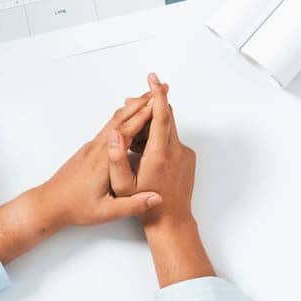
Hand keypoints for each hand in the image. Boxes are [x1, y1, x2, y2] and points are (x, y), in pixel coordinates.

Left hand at [22, 93, 163, 232]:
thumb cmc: (75, 208)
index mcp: (104, 161)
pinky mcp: (90, 150)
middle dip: (142, 103)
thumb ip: (133, 205)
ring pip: (115, 120)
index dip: (146, 115)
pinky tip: (131, 117)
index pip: (128, 131)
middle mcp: (97, 148)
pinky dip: (124, 117)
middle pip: (122, 118)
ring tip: (150, 98)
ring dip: (133, 107)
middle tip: (160, 90)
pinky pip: (110, 127)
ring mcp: (92, 147)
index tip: (161, 102)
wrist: (47, 205)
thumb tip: (157, 197)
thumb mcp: (106, 212)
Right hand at [118, 74, 197, 228]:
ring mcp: (184, 154)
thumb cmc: (146, 206)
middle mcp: (176, 150)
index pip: (162, 116)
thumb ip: (117, 160)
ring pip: (168, 129)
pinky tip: (141, 146)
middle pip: (166, 118)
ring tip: (130, 129)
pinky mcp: (187, 158)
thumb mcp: (123, 186)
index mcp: (160, 154)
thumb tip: (113, 136)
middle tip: (131, 100)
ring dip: (151, 123)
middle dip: (150, 105)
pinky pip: (171, 140)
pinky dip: (157, 136)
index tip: (153, 79)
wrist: (171, 221)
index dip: (157, 95)